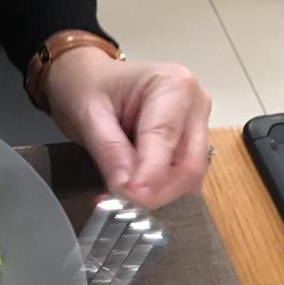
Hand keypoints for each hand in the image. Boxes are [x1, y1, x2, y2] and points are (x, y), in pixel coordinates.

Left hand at [45, 46, 212, 207]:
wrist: (88, 79)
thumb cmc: (88, 87)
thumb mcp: (88, 115)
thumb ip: (109, 150)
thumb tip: (125, 187)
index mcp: (174, 85)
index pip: (166, 137)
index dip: (150, 174)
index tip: (131, 198)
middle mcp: (195, 104)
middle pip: (189, 164)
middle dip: (156, 191)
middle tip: (119, 205)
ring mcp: (195, 125)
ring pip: (188, 176)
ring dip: (156, 194)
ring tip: (118, 198)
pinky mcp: (188, 144)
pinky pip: (180, 177)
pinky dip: (157, 190)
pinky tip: (130, 191)